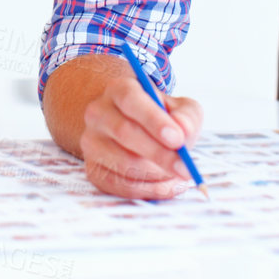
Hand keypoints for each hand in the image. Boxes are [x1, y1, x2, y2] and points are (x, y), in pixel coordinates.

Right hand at [78, 72, 203, 199]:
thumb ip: (186, 117)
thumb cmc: (161, 118)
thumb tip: (183, 132)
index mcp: (119, 89)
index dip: (153, 120)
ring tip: (177, 174)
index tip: (177, 139)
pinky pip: (118, 185)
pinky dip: (147, 189)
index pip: (131, 100)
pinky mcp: (92, 168)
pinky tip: (166, 185)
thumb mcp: (180, 108)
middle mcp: (99, 113)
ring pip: (123, 162)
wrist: (134, 129)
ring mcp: (92, 141)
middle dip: (159, 154)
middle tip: (185, 168)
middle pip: (125, 133)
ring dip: (156, 173)